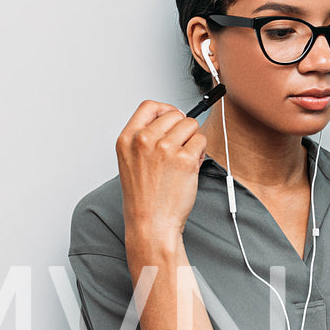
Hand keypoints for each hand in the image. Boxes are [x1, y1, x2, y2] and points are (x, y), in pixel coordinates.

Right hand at [116, 100, 207, 244]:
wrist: (151, 223)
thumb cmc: (144, 199)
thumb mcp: (131, 162)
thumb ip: (144, 139)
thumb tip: (169, 121)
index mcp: (127, 139)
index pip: (149, 106)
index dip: (166, 109)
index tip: (173, 118)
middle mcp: (144, 140)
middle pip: (174, 114)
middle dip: (182, 128)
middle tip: (180, 146)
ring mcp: (164, 148)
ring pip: (191, 125)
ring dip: (192, 140)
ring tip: (184, 159)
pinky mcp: (184, 159)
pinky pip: (201, 141)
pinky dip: (200, 152)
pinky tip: (191, 166)